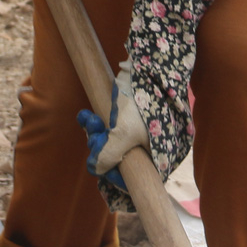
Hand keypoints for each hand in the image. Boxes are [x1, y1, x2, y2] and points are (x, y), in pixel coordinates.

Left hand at [77, 65, 148, 189]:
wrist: (149, 64)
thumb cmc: (142, 99)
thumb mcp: (122, 132)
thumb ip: (108, 156)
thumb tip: (96, 169)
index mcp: (161, 157)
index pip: (137, 182)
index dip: (116, 179)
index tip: (103, 171)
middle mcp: (153, 149)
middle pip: (121, 162)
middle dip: (101, 149)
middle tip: (93, 134)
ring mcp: (141, 134)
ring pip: (112, 145)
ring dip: (96, 133)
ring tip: (89, 118)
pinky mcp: (130, 121)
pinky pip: (111, 130)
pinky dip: (98, 124)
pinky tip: (86, 115)